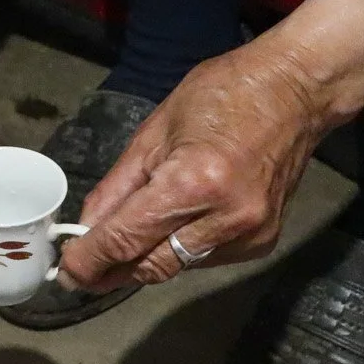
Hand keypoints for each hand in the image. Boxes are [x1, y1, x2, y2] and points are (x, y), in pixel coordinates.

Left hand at [56, 0, 363, 292]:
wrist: (296, 92)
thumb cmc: (224, 95)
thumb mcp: (156, 131)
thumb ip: (119, 187)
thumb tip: (88, 228)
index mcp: (194, 181)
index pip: (127, 240)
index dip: (90, 261)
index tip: (66, 271)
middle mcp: (224, 217)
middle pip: (150, 266)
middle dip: (111, 270)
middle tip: (83, 269)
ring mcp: (249, 234)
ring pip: (176, 267)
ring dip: (145, 258)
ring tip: (125, 239)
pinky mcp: (263, 242)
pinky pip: (204, 259)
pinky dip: (180, 248)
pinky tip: (174, 224)